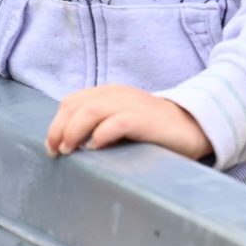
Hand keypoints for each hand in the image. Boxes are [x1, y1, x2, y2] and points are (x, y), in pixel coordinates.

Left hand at [46, 84, 212, 160]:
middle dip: (58, 129)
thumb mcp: (120, 121)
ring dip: (73, 131)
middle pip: (75, 107)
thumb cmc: (152, 130)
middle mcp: (116, 95)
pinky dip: (101, 134)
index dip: (56, 123)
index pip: (71, 102)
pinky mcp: (145, 119)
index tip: (52, 146)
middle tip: (55, 152)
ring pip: (90, 111)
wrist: (194, 126)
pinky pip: (117, 122)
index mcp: (107, 93)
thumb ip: (98, 124)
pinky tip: (94, 147)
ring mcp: (131, 105)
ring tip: (68, 150)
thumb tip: (68, 144)